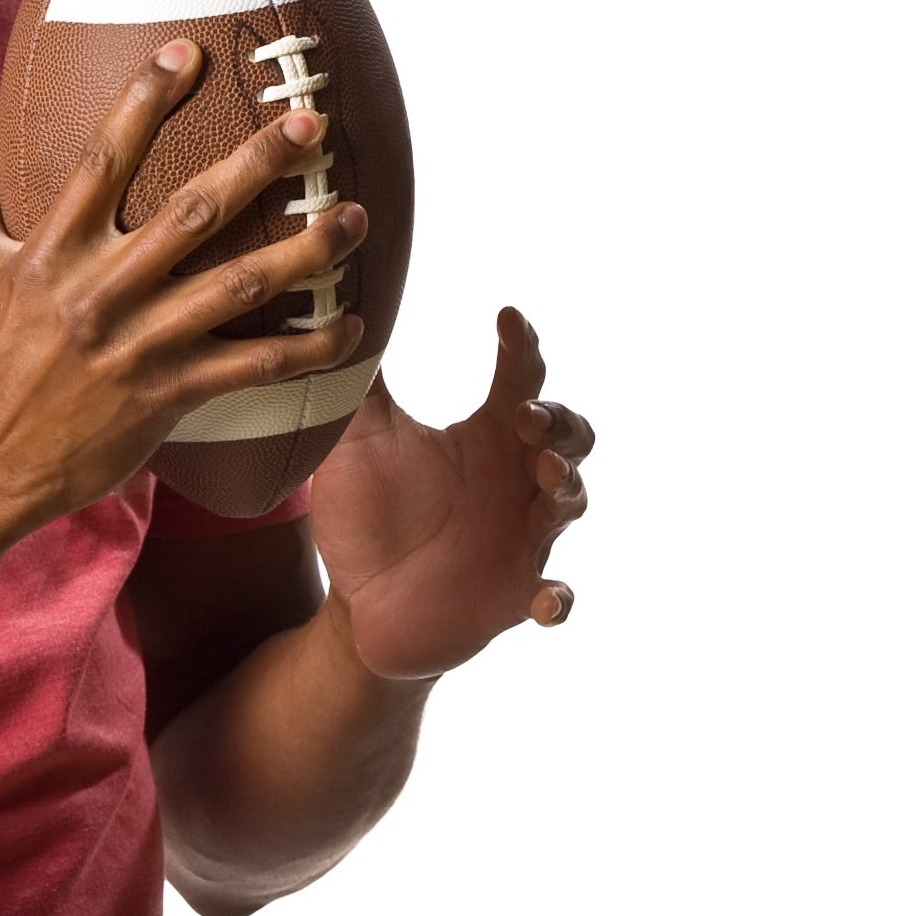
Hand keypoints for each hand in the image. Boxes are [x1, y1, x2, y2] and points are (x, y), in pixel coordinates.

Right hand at [0, 42, 370, 545]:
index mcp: (50, 251)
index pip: (102, 159)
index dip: (144, 100)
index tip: (187, 52)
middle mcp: (100, 292)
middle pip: (192, 211)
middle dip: (258, 161)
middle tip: (311, 120)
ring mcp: (139, 345)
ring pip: (238, 284)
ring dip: (306, 248)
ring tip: (356, 215)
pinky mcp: (167, 395)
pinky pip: (252, 366)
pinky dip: (307, 347)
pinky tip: (352, 325)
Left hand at [308, 308, 594, 680]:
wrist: (360, 599)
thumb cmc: (369, 514)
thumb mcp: (355, 443)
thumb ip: (359, 387)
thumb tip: (346, 316)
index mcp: (485, 438)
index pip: (519, 381)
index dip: (523, 348)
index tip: (509, 317)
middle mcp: (515, 481)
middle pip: (568, 436)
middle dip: (558, 421)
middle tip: (525, 414)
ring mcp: (522, 537)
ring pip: (569, 503)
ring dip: (566, 486)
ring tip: (547, 472)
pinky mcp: (513, 594)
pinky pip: (552, 595)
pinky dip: (557, 597)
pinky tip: (547, 599)